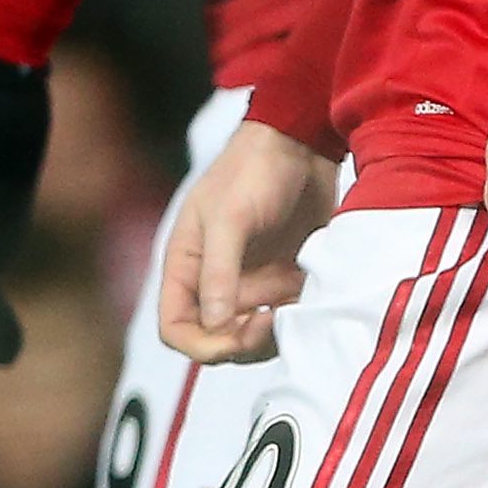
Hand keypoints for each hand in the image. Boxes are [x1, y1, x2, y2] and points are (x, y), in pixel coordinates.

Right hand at [157, 121, 335, 363]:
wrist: (303, 142)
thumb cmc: (254, 169)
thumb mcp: (230, 218)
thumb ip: (219, 272)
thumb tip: (214, 324)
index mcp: (187, 268)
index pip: (177, 329)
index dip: (200, 346)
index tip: (234, 337)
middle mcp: (216, 282)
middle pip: (218, 340)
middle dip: (243, 342)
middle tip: (273, 320)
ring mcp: (252, 282)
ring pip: (255, 334)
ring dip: (274, 333)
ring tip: (294, 303)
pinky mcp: (284, 278)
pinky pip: (287, 315)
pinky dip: (297, 316)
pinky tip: (310, 293)